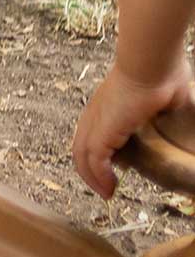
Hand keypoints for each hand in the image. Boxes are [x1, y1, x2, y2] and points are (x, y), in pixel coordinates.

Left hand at [73, 59, 194, 197]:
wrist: (152, 63)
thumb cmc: (162, 74)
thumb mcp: (163, 101)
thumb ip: (163, 114)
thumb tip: (175, 117)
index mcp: (109, 105)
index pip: (93, 133)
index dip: (100, 153)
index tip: (115, 169)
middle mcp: (96, 113)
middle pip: (81, 146)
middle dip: (91, 170)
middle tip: (105, 189)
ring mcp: (96, 120)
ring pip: (83, 155)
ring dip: (93, 178)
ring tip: (107, 193)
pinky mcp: (102, 129)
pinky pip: (94, 159)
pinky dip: (98, 176)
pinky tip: (109, 188)